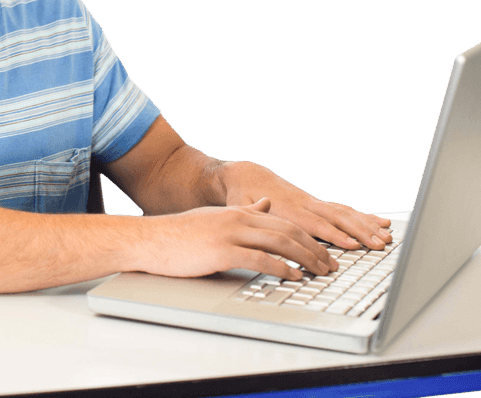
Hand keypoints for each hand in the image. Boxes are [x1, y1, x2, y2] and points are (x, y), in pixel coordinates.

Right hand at [134, 198, 338, 280]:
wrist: (150, 240)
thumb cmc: (178, 234)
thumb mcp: (214, 217)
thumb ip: (243, 211)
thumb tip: (265, 204)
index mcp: (237, 212)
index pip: (282, 221)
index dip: (307, 236)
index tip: (323, 250)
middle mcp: (237, 219)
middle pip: (287, 231)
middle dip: (313, 249)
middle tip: (330, 265)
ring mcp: (229, 234)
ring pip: (278, 243)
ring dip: (305, 258)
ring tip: (320, 272)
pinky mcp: (221, 252)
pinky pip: (259, 259)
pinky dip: (281, 268)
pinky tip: (293, 276)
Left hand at [217, 160, 392, 250]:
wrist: (245, 176)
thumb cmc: (242, 194)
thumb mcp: (242, 208)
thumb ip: (256, 219)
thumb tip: (262, 232)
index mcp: (288, 209)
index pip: (316, 224)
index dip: (334, 235)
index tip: (352, 244)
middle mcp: (305, 204)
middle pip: (338, 219)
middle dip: (360, 233)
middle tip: (379, 245)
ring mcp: (313, 202)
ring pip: (345, 213)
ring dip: (367, 225)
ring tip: (387, 237)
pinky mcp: (317, 203)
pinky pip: (343, 209)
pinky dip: (363, 216)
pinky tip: (381, 222)